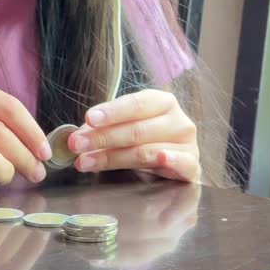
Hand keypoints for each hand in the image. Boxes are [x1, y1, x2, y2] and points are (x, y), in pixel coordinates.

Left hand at [67, 89, 199, 181]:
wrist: (174, 159)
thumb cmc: (144, 138)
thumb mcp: (123, 126)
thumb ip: (102, 128)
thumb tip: (77, 135)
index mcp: (161, 102)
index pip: (135, 104)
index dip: (112, 112)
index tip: (89, 119)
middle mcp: (178, 120)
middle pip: (136, 130)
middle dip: (102, 138)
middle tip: (76, 144)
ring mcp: (187, 144)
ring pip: (146, 150)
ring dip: (112, 157)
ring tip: (86, 162)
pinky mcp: (193, 166)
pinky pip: (185, 164)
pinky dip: (172, 161)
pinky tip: (161, 159)